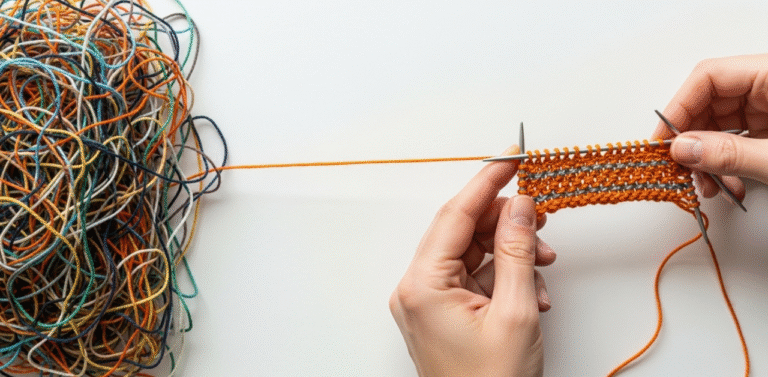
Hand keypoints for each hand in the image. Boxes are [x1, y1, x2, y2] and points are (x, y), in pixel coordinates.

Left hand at [389, 145, 556, 376]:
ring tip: (543, 266)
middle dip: (506, 223)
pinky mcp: (444, 314)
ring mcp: (429, 303)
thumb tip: (521, 206)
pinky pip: (475, 278)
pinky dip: (506, 277)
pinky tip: (532, 293)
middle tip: (540, 216)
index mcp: (422, 286)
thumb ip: (518, 252)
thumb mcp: (515, 312)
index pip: (455, 215)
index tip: (510, 158)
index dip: (486, 182)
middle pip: (463, 232)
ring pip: (473, 254)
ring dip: (512, 254)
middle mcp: (417, 290)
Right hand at [654, 54, 767, 198]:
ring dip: (709, 159)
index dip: (679, 107)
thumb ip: (731, 153)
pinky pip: (740, 141)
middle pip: (711, 103)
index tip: (663, 140)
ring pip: (722, 126)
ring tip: (709, 185)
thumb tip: (685, 149)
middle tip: (681, 168)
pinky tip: (728, 184)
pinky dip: (727, 165)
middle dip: (693, 141)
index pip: (709, 77)